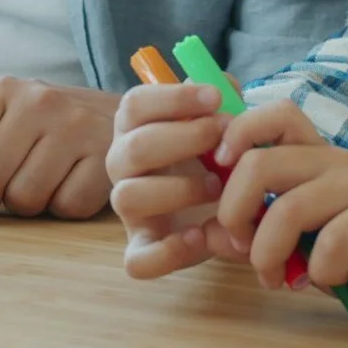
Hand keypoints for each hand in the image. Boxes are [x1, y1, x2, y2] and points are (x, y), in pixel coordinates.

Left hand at [0, 77, 119, 224]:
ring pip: (23, 201)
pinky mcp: (106, 158)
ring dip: (26, 203)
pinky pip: (62, 209)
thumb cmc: (40, 128)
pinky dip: (61, 207)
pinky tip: (71, 182)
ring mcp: (75, 128)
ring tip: (43, 176)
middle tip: (8, 176)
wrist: (125, 118)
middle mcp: (37, 102)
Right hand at [107, 81, 244, 278]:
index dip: (174, 98)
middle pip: (134, 146)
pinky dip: (168, 251)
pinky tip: (200, 235)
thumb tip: (226, 87)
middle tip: (225, 143)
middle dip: (185, 140)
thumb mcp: (218, 124)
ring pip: (128, 196)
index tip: (216, 99)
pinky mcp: (143, 248)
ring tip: (218, 188)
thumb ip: (222, 102)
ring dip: (178, 189)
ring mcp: (129, 209)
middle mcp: (122, 165)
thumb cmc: (211, 155)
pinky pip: (137, 260)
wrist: (216, 205)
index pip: (135, 104)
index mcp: (134, 128)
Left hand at [213, 102, 347, 316]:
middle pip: (260, 164)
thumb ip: (258, 234)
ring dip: (269, 256)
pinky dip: (321, 271)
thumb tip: (206, 234)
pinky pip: (332, 240)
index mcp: (313, 157)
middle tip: (244, 252)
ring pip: (288, 208)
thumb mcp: (301, 245)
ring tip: (278, 280)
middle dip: (234, 214)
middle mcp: (335, 159)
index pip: (272, 116)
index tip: (218, 173)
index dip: (235, 134)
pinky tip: (331, 281)